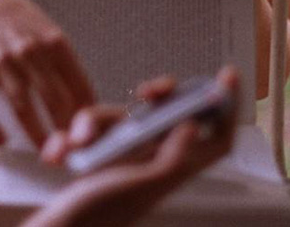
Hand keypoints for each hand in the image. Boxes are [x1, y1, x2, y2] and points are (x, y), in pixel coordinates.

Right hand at [0, 0, 94, 146]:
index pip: (78, 83)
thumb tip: (85, 97)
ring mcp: (2, 60)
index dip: (87, 111)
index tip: (91, 131)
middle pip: (54, 98)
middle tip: (72, 150)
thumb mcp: (48, 29)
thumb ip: (64, 60)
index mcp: (53, 41)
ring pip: (22, 105)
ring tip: (47, 152)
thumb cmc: (16, 17)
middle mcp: (29, 50)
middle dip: (65, 129)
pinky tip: (2, 139)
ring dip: (36, 134)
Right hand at [26, 68, 238, 226]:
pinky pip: (93, 128)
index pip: (214, 138)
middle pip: (172, 115)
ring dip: (97, 120)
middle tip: (150, 91)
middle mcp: (152, 159)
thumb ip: (171, 160)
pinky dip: (75, 134)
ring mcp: (125, 155)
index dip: (225, 109)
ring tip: (80, 140)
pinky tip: (63, 150)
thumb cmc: (97, 216)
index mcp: (171, 170)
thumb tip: (193, 127)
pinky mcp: (99, 153)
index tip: (226, 77)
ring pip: (123, 115)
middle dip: (162, 94)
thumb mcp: (140, 187)